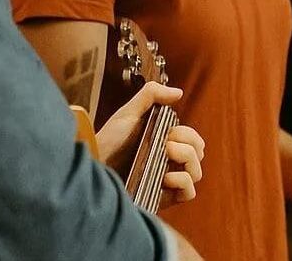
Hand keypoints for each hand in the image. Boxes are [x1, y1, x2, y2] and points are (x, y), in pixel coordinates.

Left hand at [96, 81, 204, 207]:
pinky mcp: (162, 199)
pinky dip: (183, 182)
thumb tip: (178, 93)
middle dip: (188, 145)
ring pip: (196, 173)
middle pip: (198, 155)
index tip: (169, 133)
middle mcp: (168, 164)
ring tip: (166, 155)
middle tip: (166, 144)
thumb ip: (151, 95)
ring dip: (187, 160)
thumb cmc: (106, 142)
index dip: (187, 134)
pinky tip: (166, 177)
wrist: (92, 167)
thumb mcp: (128, 113)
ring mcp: (166, 182)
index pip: (193, 140)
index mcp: (165, 144)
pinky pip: (189, 193)